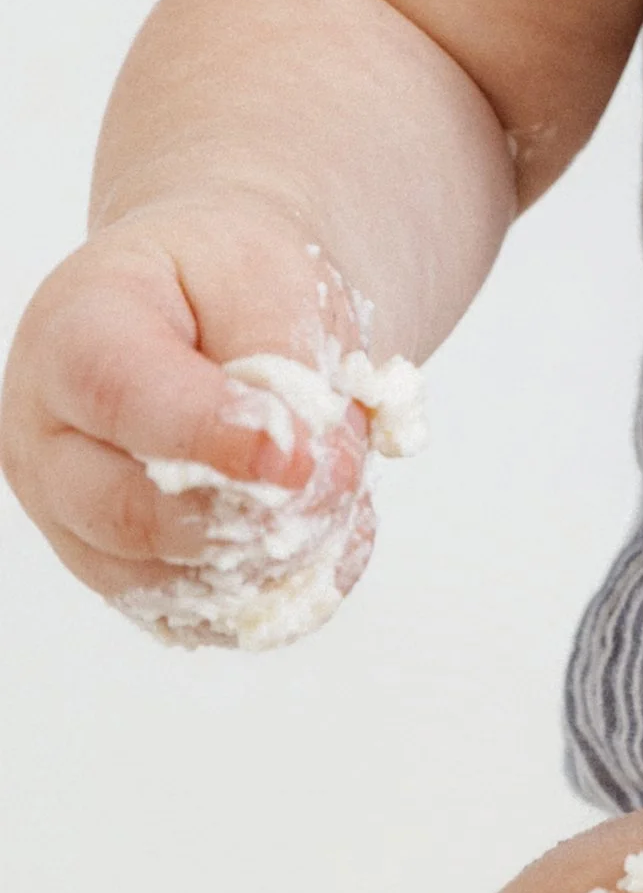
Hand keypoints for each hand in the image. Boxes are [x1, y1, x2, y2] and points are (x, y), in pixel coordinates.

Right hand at [2, 196, 379, 637]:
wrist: (217, 301)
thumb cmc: (231, 277)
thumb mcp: (269, 275)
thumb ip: (287, 365)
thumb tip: (314, 474)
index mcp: (72, 336)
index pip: (123, 395)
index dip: (211, 434)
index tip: (296, 455)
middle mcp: (51, 443)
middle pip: (130, 514)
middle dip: (249, 512)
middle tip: (342, 479)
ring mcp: (75, 522)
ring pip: (164, 583)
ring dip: (270, 555)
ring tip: (342, 495)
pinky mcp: (123, 575)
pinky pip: (194, 616)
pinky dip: (272, 589)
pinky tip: (327, 540)